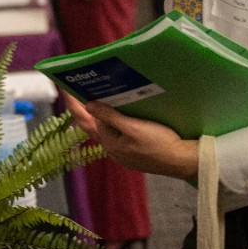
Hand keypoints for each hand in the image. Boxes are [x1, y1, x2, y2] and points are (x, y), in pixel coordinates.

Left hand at [66, 95, 196, 179]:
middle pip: (93, 124)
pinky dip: (112, 120)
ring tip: (95, 95)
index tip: (66, 88)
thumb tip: (88, 105)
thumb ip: (110, 117)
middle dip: (85, 106)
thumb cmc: (159, 143)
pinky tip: (117, 112)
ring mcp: (123, 150)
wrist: (181, 160)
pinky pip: (117, 132)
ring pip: (105, 128)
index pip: (87, 119)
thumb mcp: (134, 127)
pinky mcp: (133, 149)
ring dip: (99, 113)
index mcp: (109, 142)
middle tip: (77, 88)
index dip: (75, 103)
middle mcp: (112, 147)